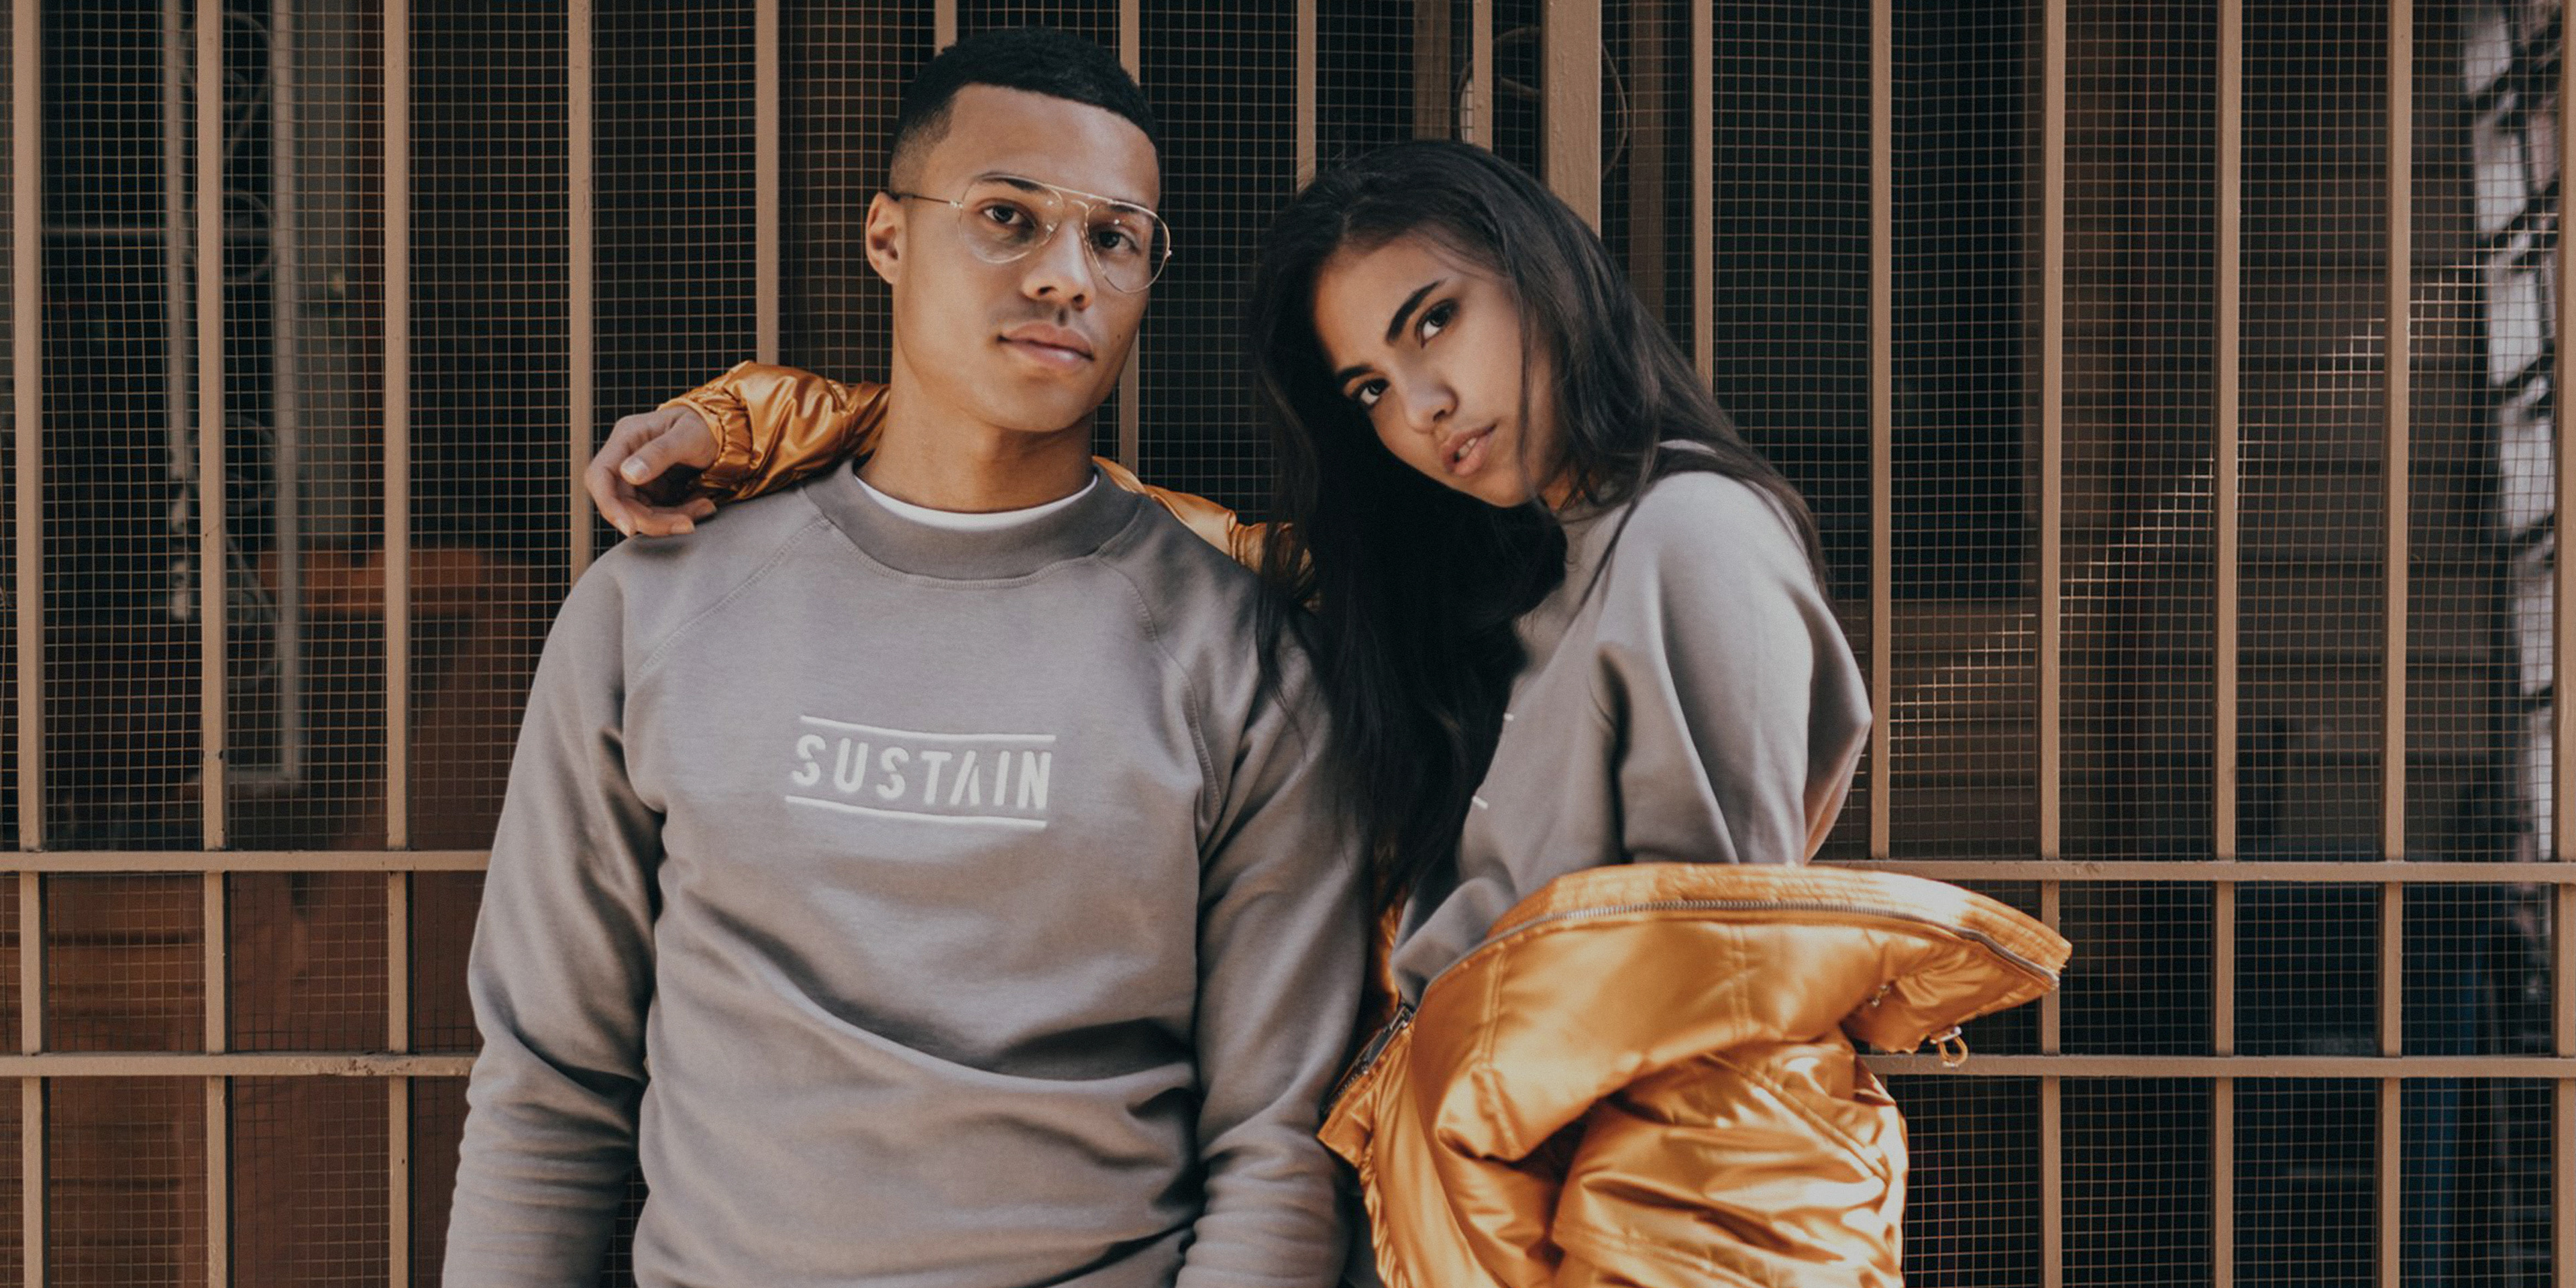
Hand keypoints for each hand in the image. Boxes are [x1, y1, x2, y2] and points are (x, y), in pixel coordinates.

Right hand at [589, 406, 720, 536]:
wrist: (724, 430)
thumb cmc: (705, 423)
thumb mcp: (689, 434)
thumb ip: (660, 452)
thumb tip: (629, 474)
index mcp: (627, 438)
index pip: (600, 476)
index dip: (609, 505)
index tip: (629, 528)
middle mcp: (627, 458)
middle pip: (621, 502)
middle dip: (652, 520)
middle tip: (687, 524)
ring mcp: (639, 476)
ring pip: (641, 512)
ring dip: (671, 519)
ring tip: (705, 507)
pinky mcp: (654, 490)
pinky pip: (659, 512)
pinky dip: (680, 515)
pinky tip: (702, 505)